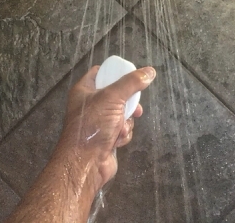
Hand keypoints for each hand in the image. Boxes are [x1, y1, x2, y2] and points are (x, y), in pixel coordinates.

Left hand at [57, 65, 155, 193]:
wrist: (86, 162)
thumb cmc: (94, 125)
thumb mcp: (112, 98)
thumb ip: (131, 83)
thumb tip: (150, 71)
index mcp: (84, 90)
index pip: (100, 72)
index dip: (115, 72)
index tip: (131, 74)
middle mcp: (90, 104)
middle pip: (116, 94)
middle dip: (128, 103)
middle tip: (135, 107)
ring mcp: (98, 122)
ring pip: (122, 113)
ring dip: (126, 121)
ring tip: (120, 129)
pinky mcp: (106, 137)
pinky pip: (122, 129)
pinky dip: (123, 134)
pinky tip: (118, 140)